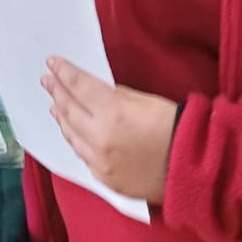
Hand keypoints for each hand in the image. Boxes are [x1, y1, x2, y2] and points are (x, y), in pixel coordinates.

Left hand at [42, 56, 176, 203]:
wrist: (194, 169)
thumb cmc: (176, 129)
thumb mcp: (146, 101)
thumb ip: (115, 96)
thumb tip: (96, 94)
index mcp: (112, 113)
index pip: (78, 86)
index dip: (63, 72)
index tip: (52, 62)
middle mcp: (101, 139)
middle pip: (69, 109)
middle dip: (56, 91)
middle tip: (47, 79)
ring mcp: (101, 162)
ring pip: (71, 135)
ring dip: (61, 117)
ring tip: (54, 104)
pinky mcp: (106, 179)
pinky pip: (83, 156)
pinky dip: (75, 140)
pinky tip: (72, 131)